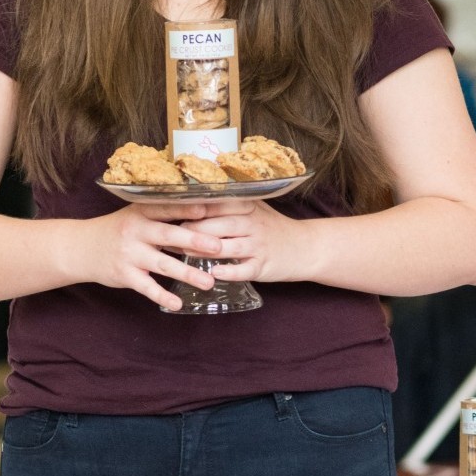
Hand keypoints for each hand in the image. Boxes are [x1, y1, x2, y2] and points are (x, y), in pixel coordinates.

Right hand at [71, 201, 251, 310]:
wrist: (82, 247)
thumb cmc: (120, 229)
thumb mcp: (138, 216)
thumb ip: (164, 217)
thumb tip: (204, 215)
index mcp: (142, 213)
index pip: (167, 209)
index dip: (187, 209)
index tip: (209, 210)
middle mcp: (135, 231)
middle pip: (168, 235)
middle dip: (194, 241)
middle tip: (218, 247)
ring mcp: (129, 254)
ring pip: (162, 264)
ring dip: (187, 273)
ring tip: (209, 282)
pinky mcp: (124, 275)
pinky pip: (146, 287)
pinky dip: (162, 296)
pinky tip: (177, 304)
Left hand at [183, 200, 311, 284]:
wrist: (305, 246)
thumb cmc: (272, 227)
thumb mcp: (255, 209)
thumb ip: (229, 205)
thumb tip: (193, 202)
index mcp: (248, 207)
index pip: (218, 205)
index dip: (194, 209)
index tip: (172, 213)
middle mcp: (253, 223)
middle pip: (219, 225)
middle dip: (193, 231)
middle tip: (170, 236)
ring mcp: (259, 245)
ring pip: (228, 247)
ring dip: (204, 252)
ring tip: (183, 254)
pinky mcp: (264, 265)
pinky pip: (244, 269)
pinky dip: (228, 272)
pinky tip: (214, 274)